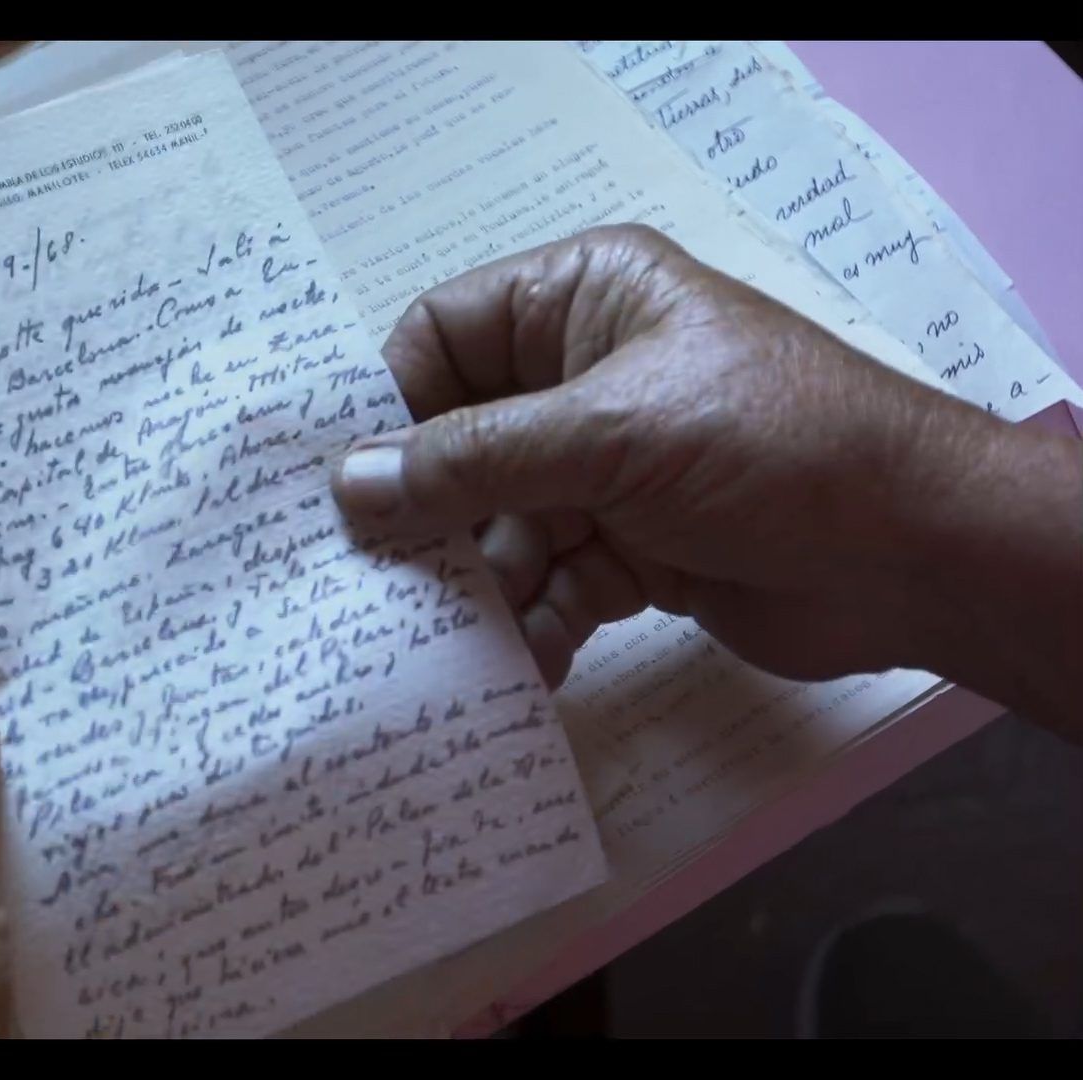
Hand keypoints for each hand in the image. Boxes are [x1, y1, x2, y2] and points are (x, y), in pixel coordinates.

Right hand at [331, 224, 1080, 717]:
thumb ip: (473, 460)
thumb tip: (347, 489)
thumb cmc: (764, 447)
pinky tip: (530, 662)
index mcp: (582, 301)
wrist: (915, 555)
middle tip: (385, 579)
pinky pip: (547, 583)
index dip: (391, 405)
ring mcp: (606, 469)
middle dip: (432, 513)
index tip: (339, 484)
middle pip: (460, 442)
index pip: (443, 336)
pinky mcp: (630, 550)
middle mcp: (583, 377)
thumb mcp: (608, 435)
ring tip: (471, 630)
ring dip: (483, 581)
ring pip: (497, 524)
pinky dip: (535, 623)